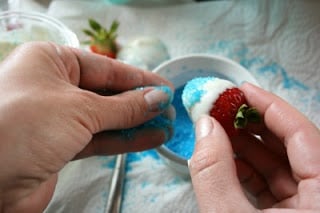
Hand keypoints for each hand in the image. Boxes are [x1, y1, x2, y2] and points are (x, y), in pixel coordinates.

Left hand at [0, 42, 174, 211]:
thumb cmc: (19, 127)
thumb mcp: (80, 109)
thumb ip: (122, 106)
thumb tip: (157, 99)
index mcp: (50, 62)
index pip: (105, 67)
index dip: (138, 79)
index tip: (164, 87)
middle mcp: (52, 87)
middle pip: (107, 93)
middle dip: (140, 103)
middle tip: (168, 109)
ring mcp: (56, 118)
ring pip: (106, 118)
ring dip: (137, 123)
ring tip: (165, 125)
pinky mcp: (60, 146)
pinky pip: (99, 138)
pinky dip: (125, 139)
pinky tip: (149, 138)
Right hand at [189, 83, 319, 211]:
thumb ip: (214, 171)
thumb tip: (204, 126)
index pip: (302, 133)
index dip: (269, 106)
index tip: (242, 90)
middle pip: (291, 146)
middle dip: (253, 126)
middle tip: (223, 111)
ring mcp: (309, 208)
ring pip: (281, 165)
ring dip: (246, 147)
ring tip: (218, 133)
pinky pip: (274, 184)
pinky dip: (247, 170)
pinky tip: (224, 161)